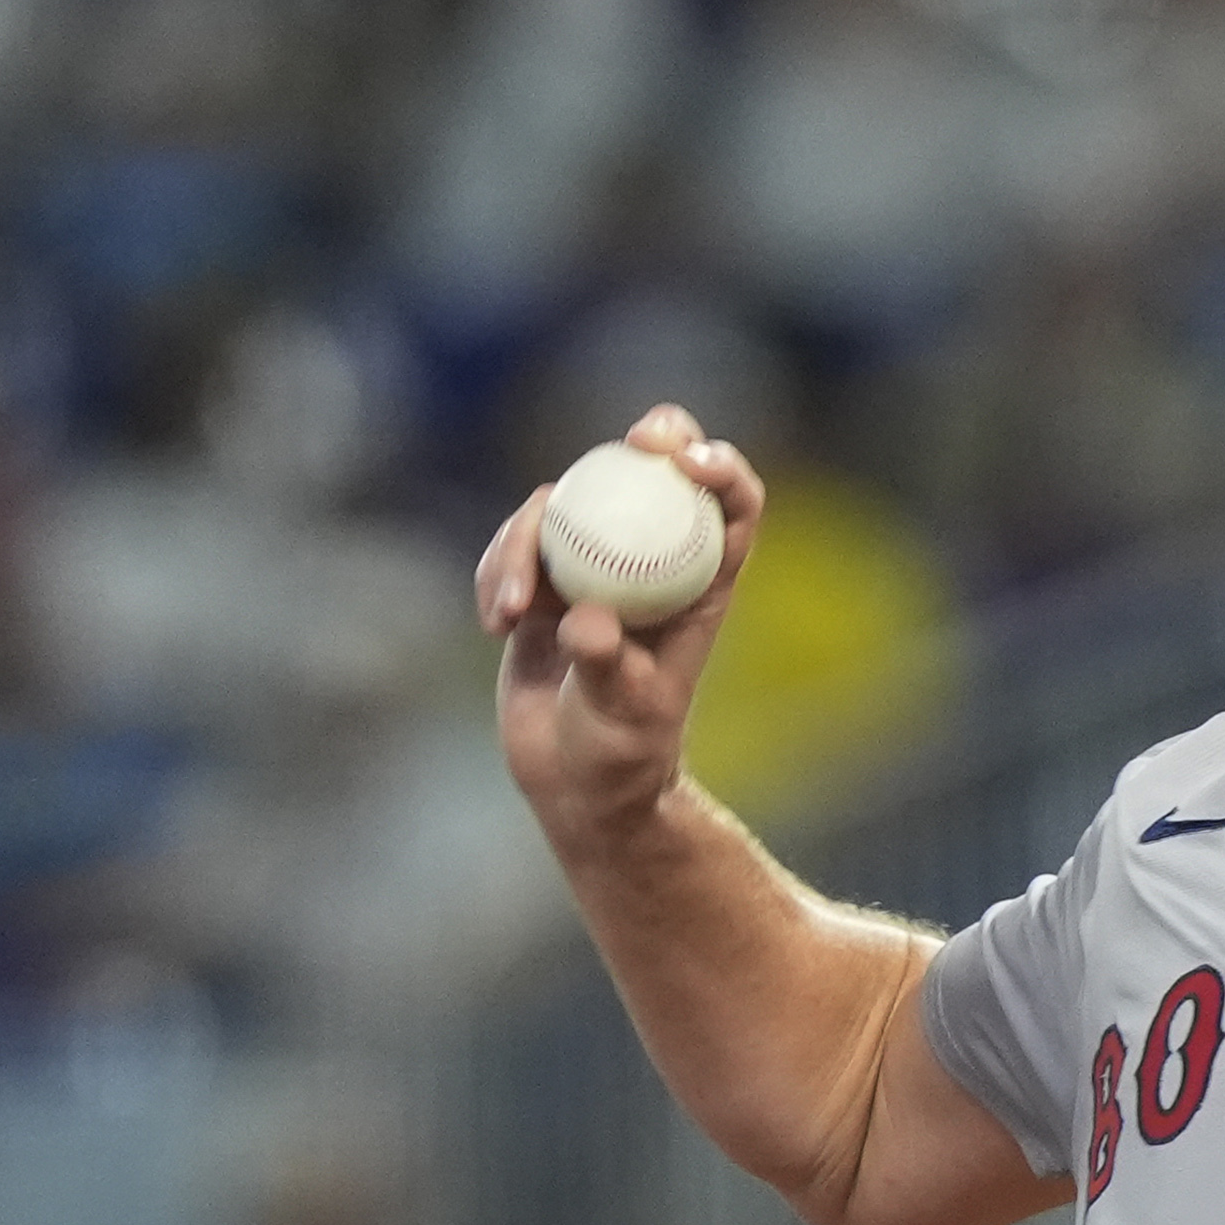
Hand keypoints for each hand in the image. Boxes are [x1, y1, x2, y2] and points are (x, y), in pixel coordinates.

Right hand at [479, 406, 765, 838]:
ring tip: (510, 611)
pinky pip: (515, 546)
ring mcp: (596, 567)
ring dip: (528, 538)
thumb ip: (607, 665)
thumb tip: (583, 619)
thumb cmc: (621, 756)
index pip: (732, 508)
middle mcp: (653, 564)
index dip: (721, 467)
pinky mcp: (544, 581)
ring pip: (569, 503)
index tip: (686, 461)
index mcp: (701, 588)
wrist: (577, 784)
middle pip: (661, 473)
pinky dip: (496, 570)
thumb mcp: (623, 715)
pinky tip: (493, 623)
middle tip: (630, 442)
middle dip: (653, 440)